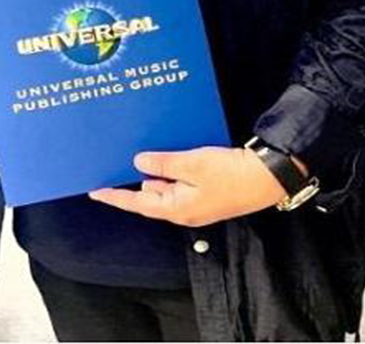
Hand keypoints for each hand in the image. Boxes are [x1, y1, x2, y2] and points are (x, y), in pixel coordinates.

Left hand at [88, 146, 287, 226]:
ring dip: (153, 173)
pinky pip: (180, 183)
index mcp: (178, 209)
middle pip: (150, 197)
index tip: (95, 190)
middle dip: (133, 182)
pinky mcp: (207, 192)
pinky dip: (170, 171)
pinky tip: (166, 155)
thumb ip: (163, 164)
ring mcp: (197, 202)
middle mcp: (185, 210)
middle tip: (114, 165)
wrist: (268, 177)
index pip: (138, 204)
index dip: (116, 196)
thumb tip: (139, 163)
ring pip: (166, 188)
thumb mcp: (192, 164)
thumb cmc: (231, 173)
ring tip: (137, 154)